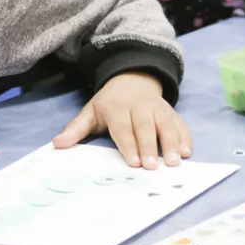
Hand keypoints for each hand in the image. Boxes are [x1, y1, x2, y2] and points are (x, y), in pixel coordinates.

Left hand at [52, 72, 191, 168]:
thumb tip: (57, 144)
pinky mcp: (170, 111)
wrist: (132, 78)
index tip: (133, 162)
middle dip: (150, 146)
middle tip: (153, 167)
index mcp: (117, 107)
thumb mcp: (90, 112)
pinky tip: (187, 151)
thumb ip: (76, 129)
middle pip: (145, 126)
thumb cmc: (109, 103)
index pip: (123, 127)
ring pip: (166, 123)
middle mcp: (139, 105)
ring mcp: (157, 107)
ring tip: (176, 161)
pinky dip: (185, 136)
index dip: (129, 144)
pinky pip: (180, 123)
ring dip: (172, 142)